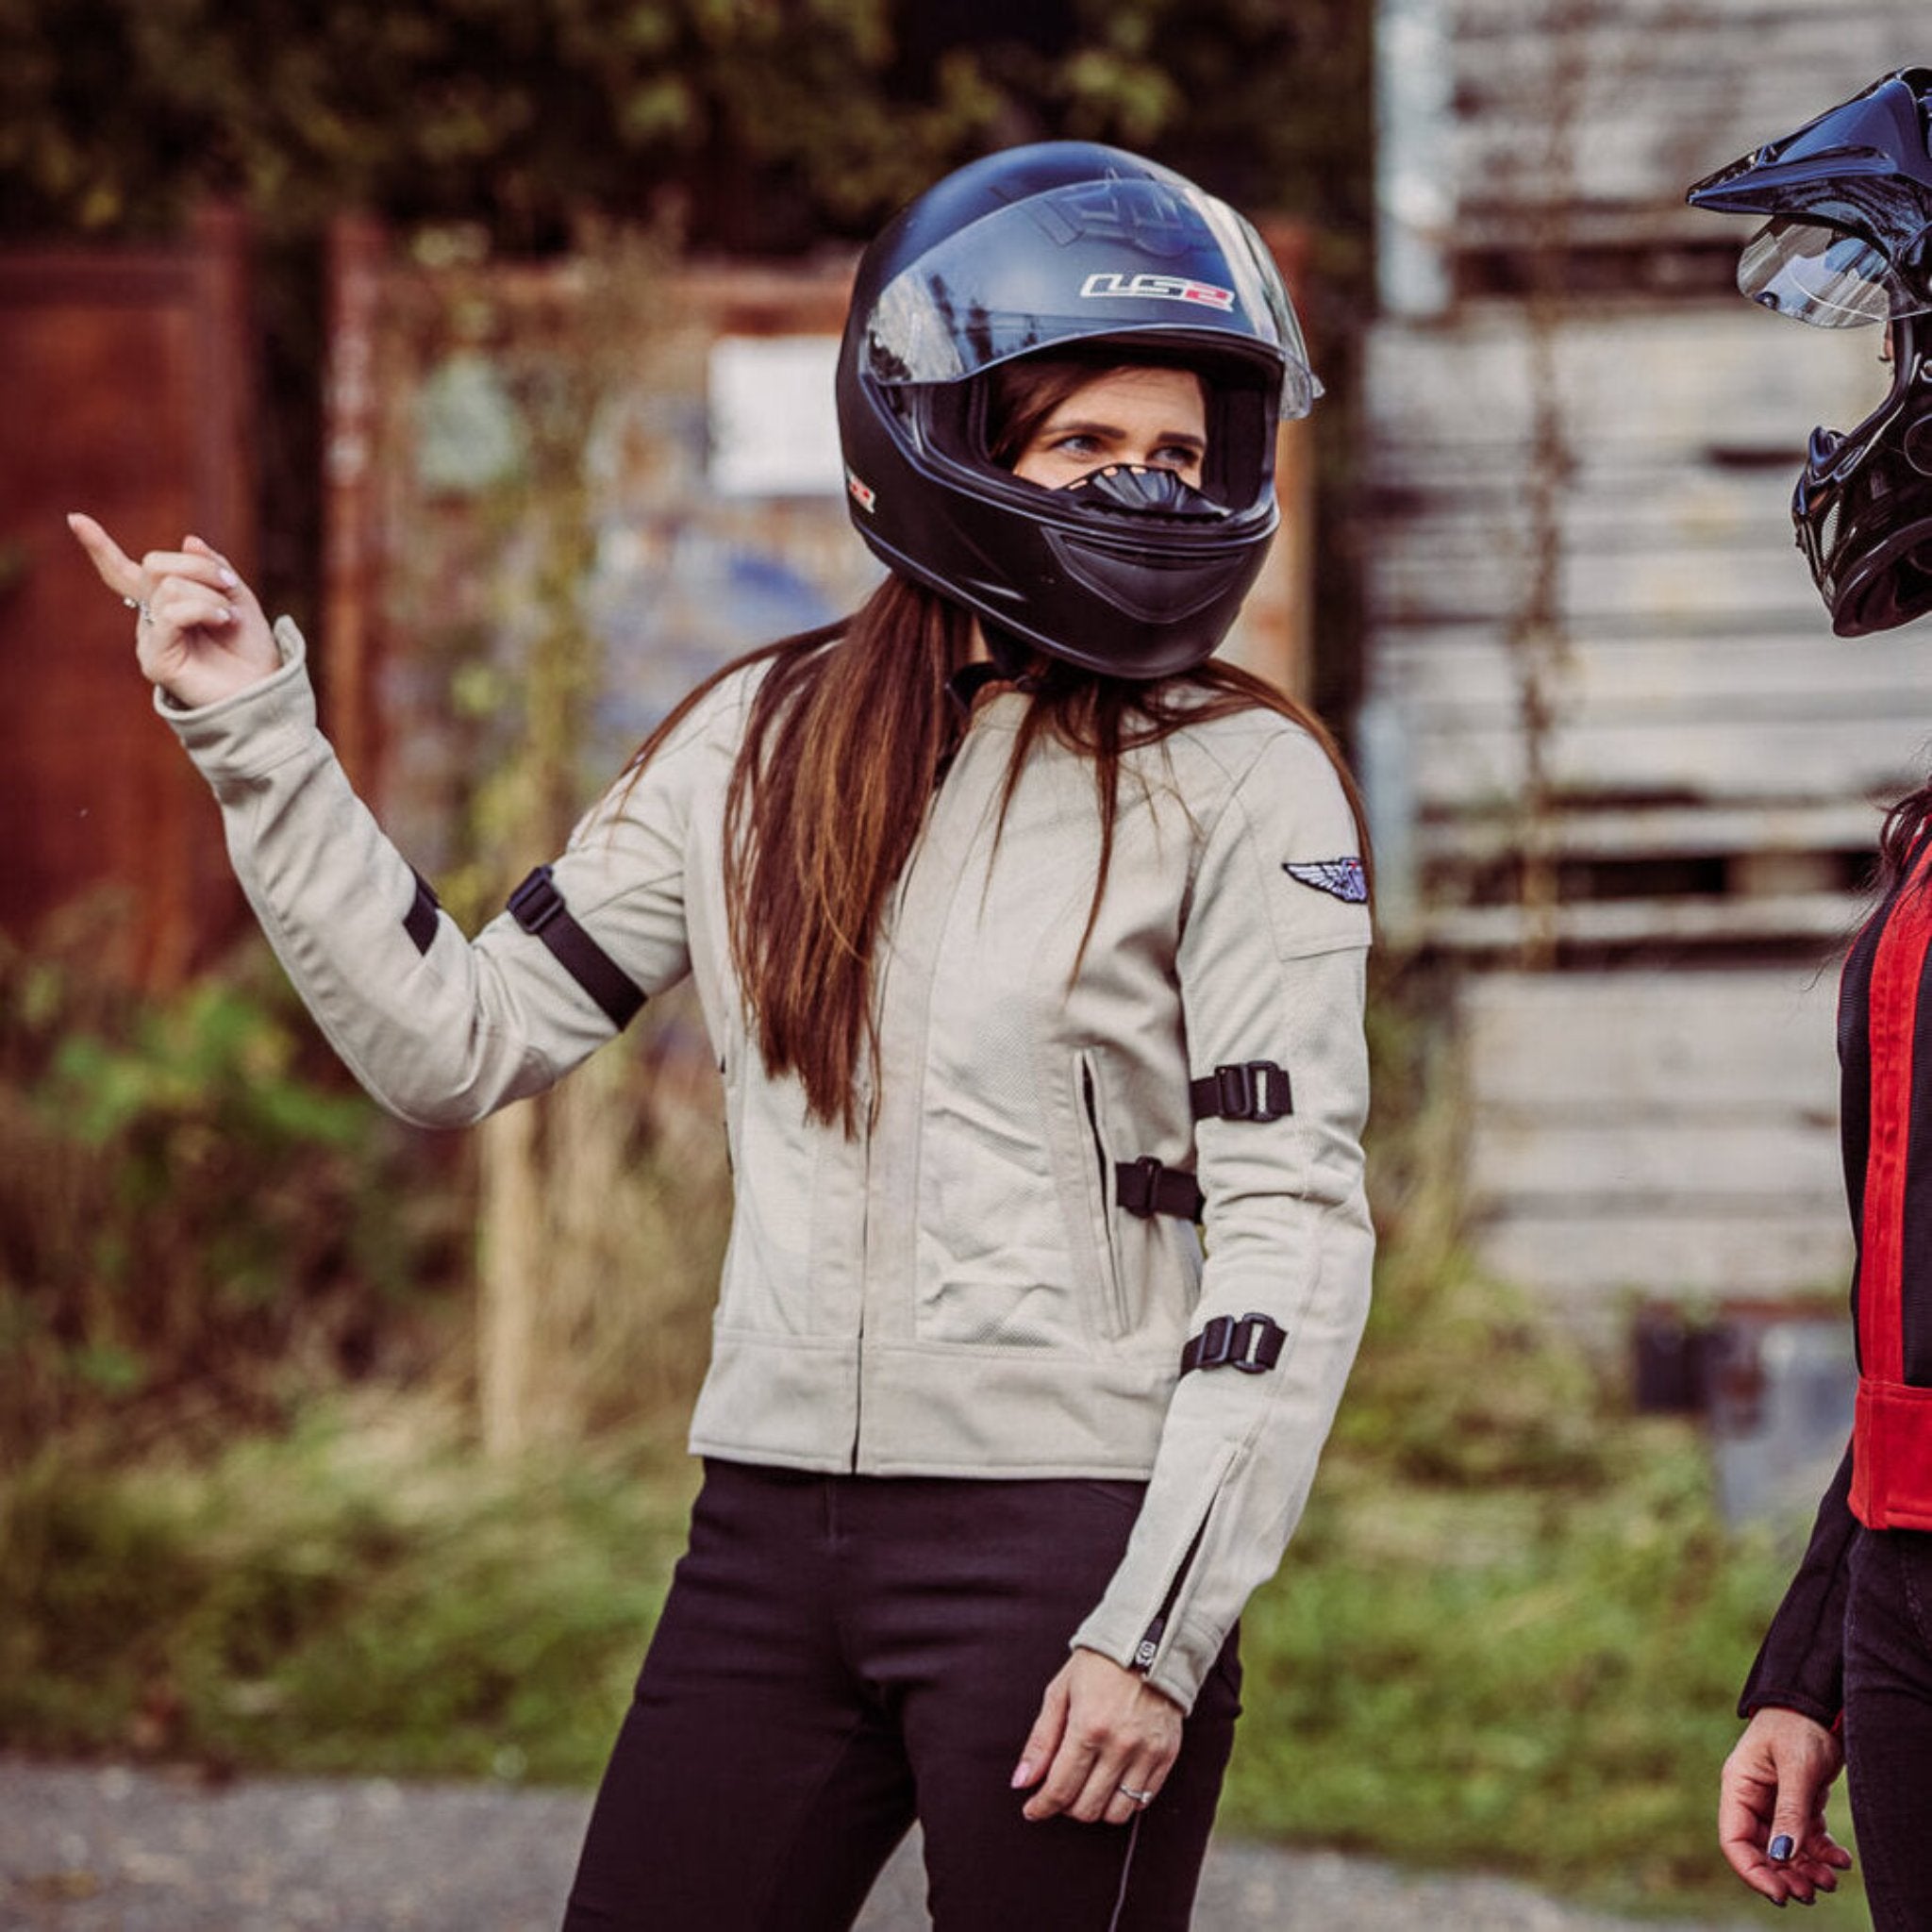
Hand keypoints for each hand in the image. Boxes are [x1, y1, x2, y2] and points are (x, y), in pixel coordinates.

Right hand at [67, 514, 278, 709]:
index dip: (99, 548)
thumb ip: (212, 567)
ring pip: (168, 587)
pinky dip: (203, 609)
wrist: (266, 689)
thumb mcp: (236, 595)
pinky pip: (170, 614)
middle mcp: (150, 618)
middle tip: (229, 586)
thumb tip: (188, 540)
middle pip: (155, 566)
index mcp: (164, 602)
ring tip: (228, 616)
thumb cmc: (251, 647)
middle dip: (198, 567)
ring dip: (209, 593)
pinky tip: (223, 620)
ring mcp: (150, 639)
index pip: (123, 573)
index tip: (75, 519)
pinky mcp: (155, 660)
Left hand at [1011, 1648, 1182, 1825]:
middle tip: (1059, 1791)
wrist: (1149, 1642)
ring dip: (1095, 1808)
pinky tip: (1111, 1782)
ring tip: (1086, 1787)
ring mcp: (1146, 1753)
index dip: (1041, 1806)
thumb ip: (1041, 1740)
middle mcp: (1120, 1745)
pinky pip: (1143, 1800)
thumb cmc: (1099, 1664)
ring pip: (1116, 1813)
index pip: (1060, 1789)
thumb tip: (1022, 1781)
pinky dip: (1123, 1801)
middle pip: (1087, 1807)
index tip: (1032, 1809)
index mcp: (1088, 1727)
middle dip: (1065, 1807)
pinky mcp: (1166, 1756)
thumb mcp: (1060, 1692)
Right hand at [1718, 1706, 1851, 1906]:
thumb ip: (1789, 1812)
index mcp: (1738, 1786)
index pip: (1734, 1840)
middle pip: (1761, 1851)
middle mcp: (1753, 1799)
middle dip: (1784, 1875)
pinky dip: (1822, 1854)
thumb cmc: (1799, 1726)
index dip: (1752, 1871)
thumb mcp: (1796, 1768)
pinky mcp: (1799, 1803)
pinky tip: (1841, 1859)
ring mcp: (1776, 1803)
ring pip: (1785, 1850)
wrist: (1820, 1702)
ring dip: (1805, 1870)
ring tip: (1830, 1881)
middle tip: (1810, 1893)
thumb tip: (1781, 1856)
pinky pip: (1807, 1839)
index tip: (1779, 1893)